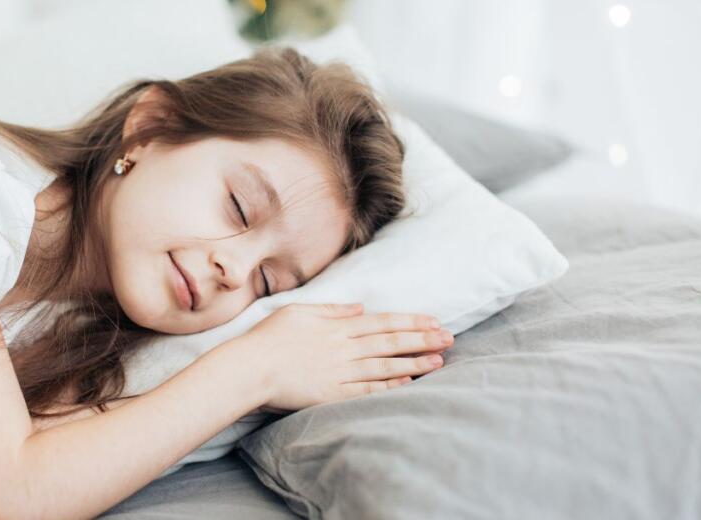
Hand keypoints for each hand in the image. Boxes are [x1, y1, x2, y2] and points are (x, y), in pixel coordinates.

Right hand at [229, 303, 451, 412]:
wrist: (251, 368)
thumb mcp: (299, 312)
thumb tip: (360, 307)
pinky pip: (368, 390)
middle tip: (449, 339)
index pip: (382, 322)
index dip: (410, 322)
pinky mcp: (333, 394)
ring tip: (439, 361)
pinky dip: (390, 386)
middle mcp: (344, 348)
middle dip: (423, 340)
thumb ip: (332, 309)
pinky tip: (409, 383)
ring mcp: (340, 372)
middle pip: (391, 342)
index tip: (433, 321)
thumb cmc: (269, 338)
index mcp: (337, 327)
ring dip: (415, 363)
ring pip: (385, 366)